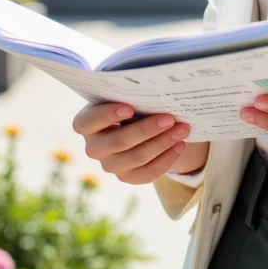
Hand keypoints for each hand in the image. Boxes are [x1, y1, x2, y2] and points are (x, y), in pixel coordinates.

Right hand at [71, 102, 208, 185]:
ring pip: (136, 158)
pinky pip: (147, 173)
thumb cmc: (128, 105)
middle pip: (118, 141)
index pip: (88, 121)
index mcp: (85, 123)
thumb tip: (157, 91)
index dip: (107, 115)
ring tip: (182, 130)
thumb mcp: (123, 97)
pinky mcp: (127, 177)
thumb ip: (130, 95)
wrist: (135, 126)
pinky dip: (166, 159)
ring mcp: (109, 165)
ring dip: (162, 143)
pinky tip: (180, 145)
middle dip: (146, 130)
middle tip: (169, 118)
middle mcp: (93, 148)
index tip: (130, 107)